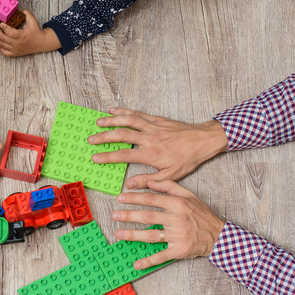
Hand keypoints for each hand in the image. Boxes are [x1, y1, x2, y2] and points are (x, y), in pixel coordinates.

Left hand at [0, 10, 60, 56]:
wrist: (41, 43)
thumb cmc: (36, 32)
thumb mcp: (33, 21)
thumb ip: (27, 14)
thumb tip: (20, 10)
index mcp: (22, 36)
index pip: (10, 33)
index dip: (4, 28)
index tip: (1, 23)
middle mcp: (18, 44)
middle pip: (3, 38)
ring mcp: (16, 50)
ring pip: (2, 44)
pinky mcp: (15, 53)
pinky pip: (4, 52)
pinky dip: (0, 47)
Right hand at [89, 109, 228, 188]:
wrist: (203, 141)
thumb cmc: (188, 159)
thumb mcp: (170, 175)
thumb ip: (149, 180)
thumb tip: (130, 185)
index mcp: (151, 154)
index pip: (124, 155)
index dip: (107, 156)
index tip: (95, 157)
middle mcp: (149, 138)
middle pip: (121, 135)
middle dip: (104, 137)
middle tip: (91, 139)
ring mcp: (152, 126)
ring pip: (128, 120)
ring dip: (111, 120)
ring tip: (98, 122)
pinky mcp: (157, 119)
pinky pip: (138, 114)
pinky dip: (125, 111)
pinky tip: (115, 110)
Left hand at [111, 181, 223, 269]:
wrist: (218, 236)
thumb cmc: (202, 215)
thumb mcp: (189, 195)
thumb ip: (170, 186)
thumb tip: (151, 182)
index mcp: (178, 204)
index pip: (151, 199)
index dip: (134, 198)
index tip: (121, 198)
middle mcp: (176, 219)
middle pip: (148, 216)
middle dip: (128, 215)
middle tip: (114, 215)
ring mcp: (177, 236)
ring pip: (151, 235)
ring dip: (133, 235)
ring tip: (118, 233)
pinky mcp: (179, 250)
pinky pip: (161, 256)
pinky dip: (149, 261)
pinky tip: (137, 263)